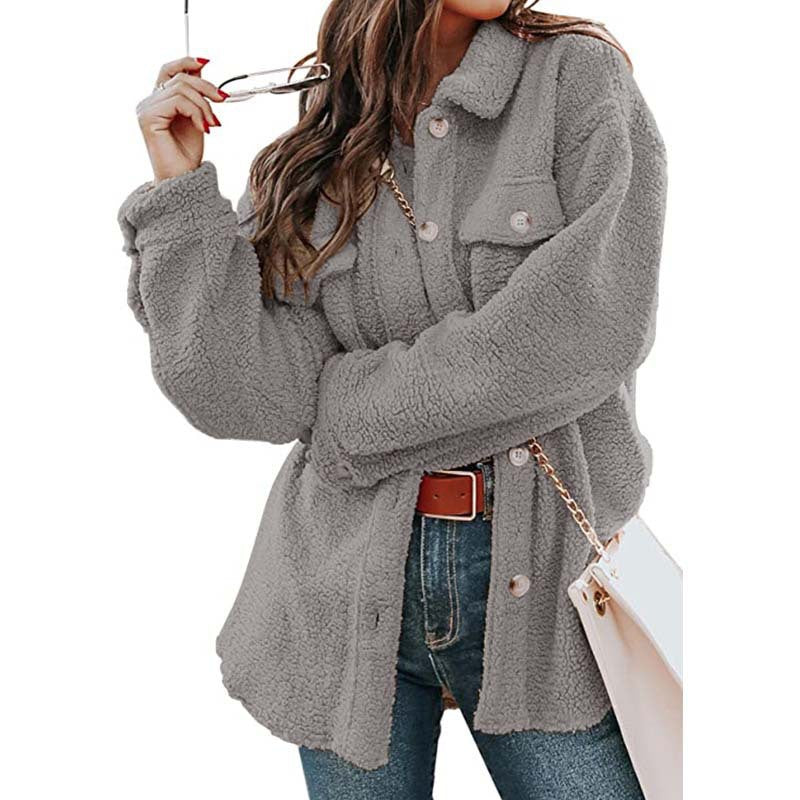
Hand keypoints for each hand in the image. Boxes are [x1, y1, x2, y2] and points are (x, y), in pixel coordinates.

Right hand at [136, 57, 228, 183]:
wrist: (183, 181)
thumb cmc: (188, 155)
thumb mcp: (197, 118)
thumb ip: (195, 96)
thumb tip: (200, 70)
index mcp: (158, 101)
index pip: (168, 70)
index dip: (185, 62)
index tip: (206, 63)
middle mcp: (148, 102)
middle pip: (179, 77)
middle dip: (206, 87)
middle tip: (222, 100)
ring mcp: (145, 109)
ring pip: (181, 88)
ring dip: (204, 105)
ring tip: (211, 124)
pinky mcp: (148, 117)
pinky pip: (178, 101)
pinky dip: (196, 113)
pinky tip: (204, 128)